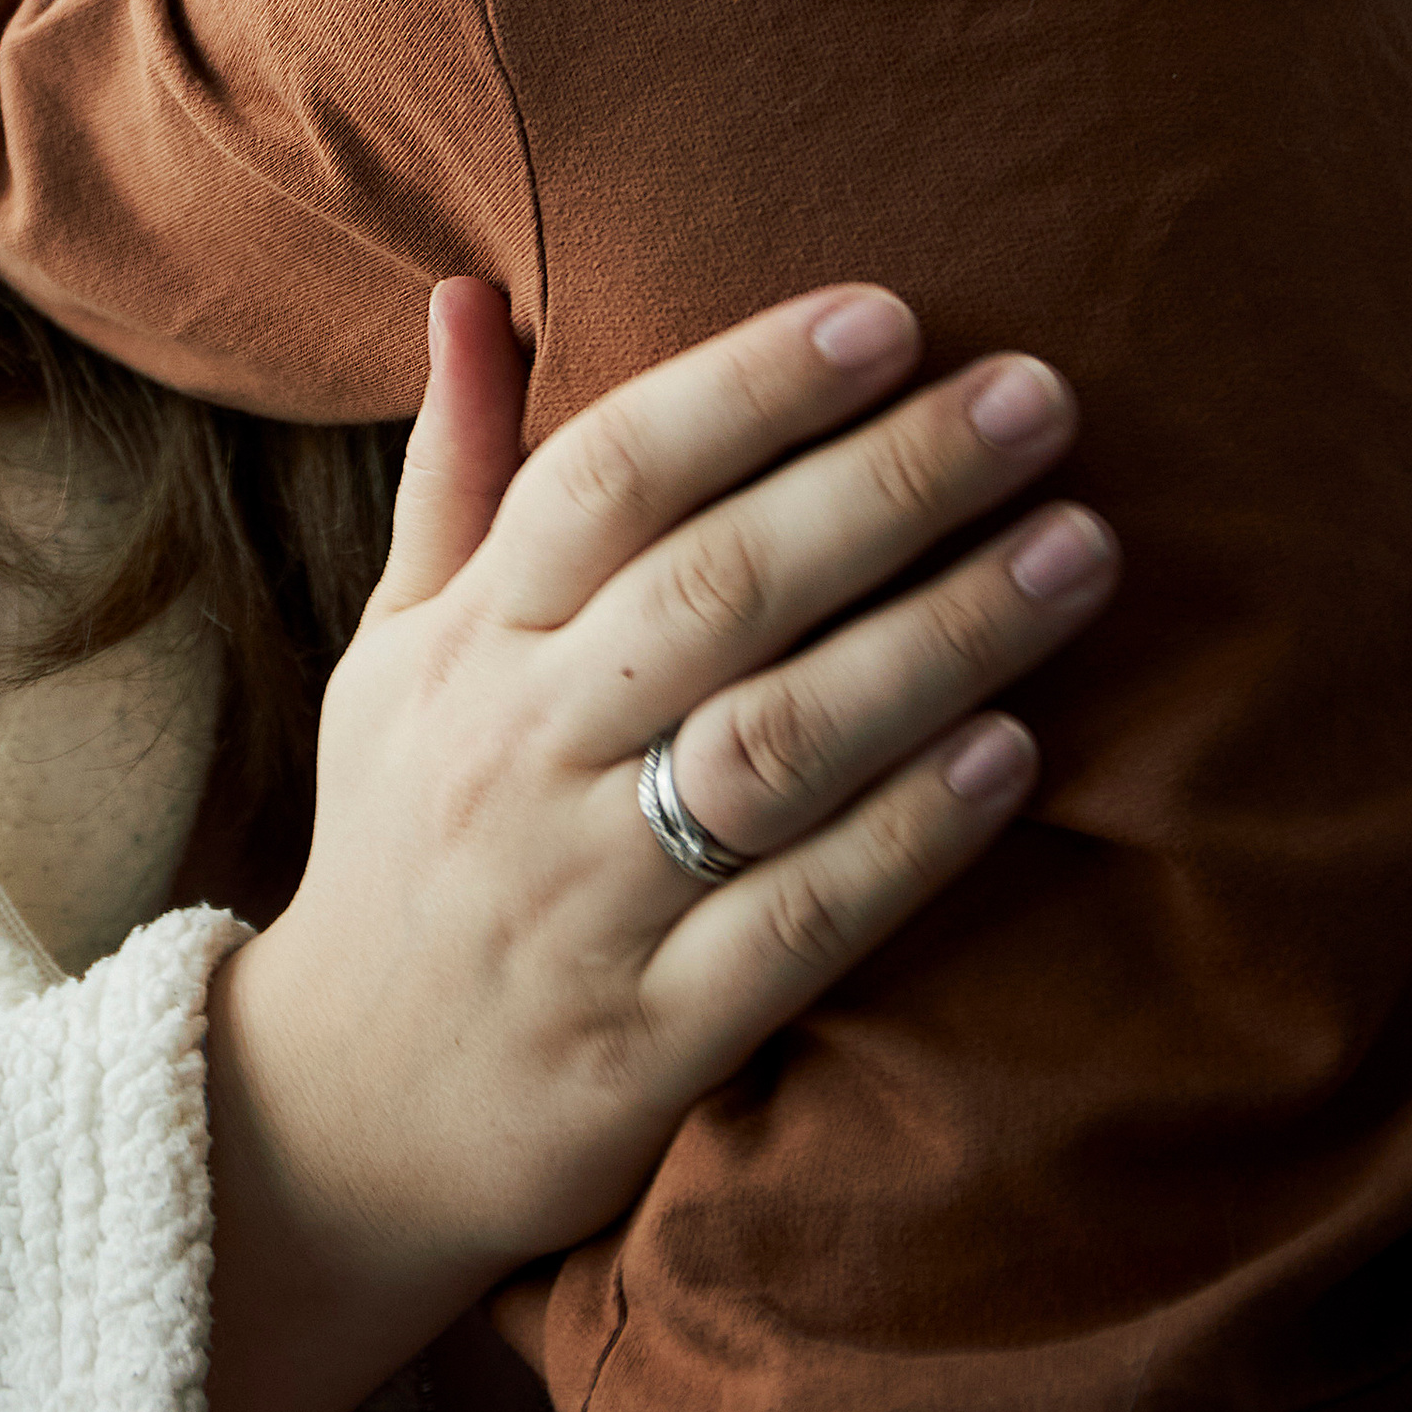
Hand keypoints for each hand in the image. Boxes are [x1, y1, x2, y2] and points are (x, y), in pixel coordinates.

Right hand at [202, 280, 1116, 1411]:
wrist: (335, 1124)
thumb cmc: (400, 837)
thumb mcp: (394, 647)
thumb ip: (456, 471)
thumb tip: (471, 288)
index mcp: (469, 642)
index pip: (605, 475)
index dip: (745, 386)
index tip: (887, 317)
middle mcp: (520, 752)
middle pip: (715, 588)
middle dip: (887, 481)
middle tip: (1039, 398)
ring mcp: (584, 900)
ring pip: (773, 746)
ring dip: (937, 640)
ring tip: (1077, 552)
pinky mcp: (648, 1039)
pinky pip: (798, 923)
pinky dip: (911, 834)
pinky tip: (1017, 752)